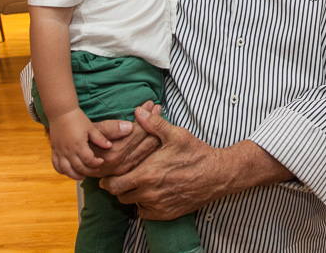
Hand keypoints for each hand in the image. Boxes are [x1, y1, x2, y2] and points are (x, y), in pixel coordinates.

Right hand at [47, 108, 110, 180]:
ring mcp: (60, 152)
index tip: (101, 161)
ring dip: (74, 175)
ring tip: (83, 176)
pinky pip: (56, 165)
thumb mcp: (91, 128)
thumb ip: (100, 138)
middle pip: (79, 167)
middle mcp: (68, 150)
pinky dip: (62, 171)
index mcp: (78, 144)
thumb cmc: (77, 119)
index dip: (96, 163)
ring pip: (66, 170)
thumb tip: (109, 146)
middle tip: (96, 169)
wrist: (61, 113)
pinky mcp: (54, 151)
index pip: (88, 160)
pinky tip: (69, 171)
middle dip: (89, 171)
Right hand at [88, 101, 162, 177]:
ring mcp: (126, 170)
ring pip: (149, 151)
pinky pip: (146, 159)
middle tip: (159, 109)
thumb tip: (129, 126)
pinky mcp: (127, 174)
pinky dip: (153, 147)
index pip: (137, 131)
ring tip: (160, 118)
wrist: (76, 161)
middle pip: (147, 141)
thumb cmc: (84, 141)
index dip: (146, 116)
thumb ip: (110, 129)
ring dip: (157, 133)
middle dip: (156, 122)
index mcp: (115, 152)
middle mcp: (122, 163)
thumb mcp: (93, 131)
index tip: (152, 104)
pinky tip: (158, 136)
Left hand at [100, 106, 229, 220]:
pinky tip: (152, 192)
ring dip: (132, 195)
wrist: (218, 174)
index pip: (113, 184)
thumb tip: (138, 111)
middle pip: (120, 196)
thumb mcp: (176, 134)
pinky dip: (145, 205)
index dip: (108, 179)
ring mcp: (158, 206)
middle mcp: (149, 194)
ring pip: (133, 204)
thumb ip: (154, 124)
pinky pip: (146, 213)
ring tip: (138, 183)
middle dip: (118, 187)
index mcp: (147, 174)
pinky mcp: (167, 214)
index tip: (109, 174)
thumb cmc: (196, 153)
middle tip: (123, 177)